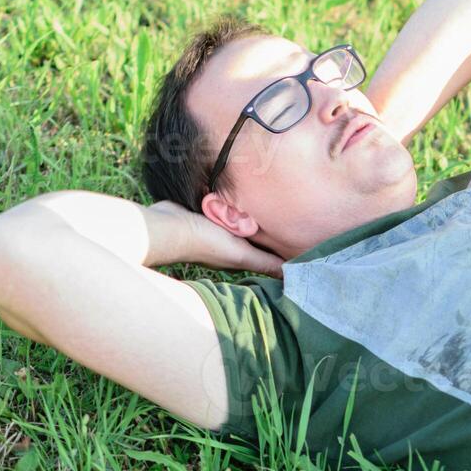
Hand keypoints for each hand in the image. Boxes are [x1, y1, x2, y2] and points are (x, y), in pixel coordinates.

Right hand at [147, 201, 284, 277]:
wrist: (168, 225)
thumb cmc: (204, 241)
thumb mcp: (240, 254)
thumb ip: (264, 262)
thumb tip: (293, 276)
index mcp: (238, 258)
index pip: (265, 255)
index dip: (282, 250)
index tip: (303, 240)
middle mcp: (229, 246)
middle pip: (255, 239)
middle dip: (271, 231)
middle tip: (294, 217)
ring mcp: (216, 231)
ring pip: (241, 224)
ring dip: (253, 217)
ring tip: (276, 202)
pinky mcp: (207, 215)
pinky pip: (226, 210)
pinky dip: (235, 206)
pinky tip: (246, 194)